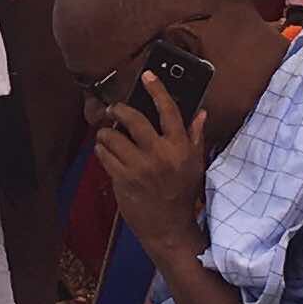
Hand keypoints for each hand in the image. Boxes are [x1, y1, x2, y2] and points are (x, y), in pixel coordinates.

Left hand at [91, 74, 209, 260]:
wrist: (168, 227)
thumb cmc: (182, 194)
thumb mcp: (195, 164)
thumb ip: (195, 136)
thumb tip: (200, 113)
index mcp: (180, 148)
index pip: (169, 111)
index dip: (158, 90)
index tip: (147, 76)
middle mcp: (160, 154)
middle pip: (133, 119)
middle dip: (119, 110)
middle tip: (114, 110)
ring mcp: (139, 167)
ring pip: (112, 137)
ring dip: (106, 133)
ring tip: (107, 135)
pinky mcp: (123, 179)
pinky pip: (104, 155)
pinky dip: (102, 150)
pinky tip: (106, 152)